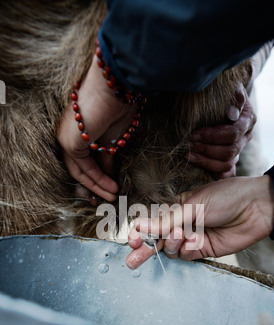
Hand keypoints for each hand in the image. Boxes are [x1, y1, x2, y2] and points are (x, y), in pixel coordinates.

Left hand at [57, 55, 138, 201]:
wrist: (115, 87)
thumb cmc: (118, 105)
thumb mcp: (114, 137)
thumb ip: (107, 157)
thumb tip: (109, 175)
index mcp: (78, 130)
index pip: (85, 159)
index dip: (97, 177)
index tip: (110, 189)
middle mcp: (68, 134)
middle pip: (79, 167)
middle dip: (95, 186)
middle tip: (109, 198)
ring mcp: (66, 138)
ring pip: (79, 170)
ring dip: (97, 186)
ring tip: (113, 196)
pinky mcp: (68, 142)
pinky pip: (82, 168)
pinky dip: (97, 180)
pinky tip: (111, 188)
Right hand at [126, 175, 273, 268]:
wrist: (256, 208)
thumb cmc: (225, 197)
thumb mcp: (193, 206)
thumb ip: (166, 220)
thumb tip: (139, 225)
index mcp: (175, 207)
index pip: (152, 222)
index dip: (141, 232)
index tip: (132, 240)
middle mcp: (181, 224)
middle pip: (157, 241)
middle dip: (145, 250)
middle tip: (132, 261)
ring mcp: (192, 238)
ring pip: (171, 250)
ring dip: (173, 244)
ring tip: (183, 235)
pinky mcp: (204, 250)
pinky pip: (187, 256)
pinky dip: (189, 249)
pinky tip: (198, 240)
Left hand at [186, 84, 256, 178]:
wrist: (222, 99)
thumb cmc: (223, 92)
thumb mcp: (229, 88)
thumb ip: (234, 96)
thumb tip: (232, 113)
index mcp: (248, 120)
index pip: (233, 134)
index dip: (213, 136)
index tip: (195, 134)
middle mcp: (246, 137)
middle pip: (230, 151)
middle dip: (207, 149)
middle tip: (189, 144)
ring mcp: (239, 149)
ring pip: (227, 164)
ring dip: (206, 161)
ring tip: (189, 154)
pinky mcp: (231, 158)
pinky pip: (227, 173)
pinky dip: (216, 174)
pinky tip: (201, 170)